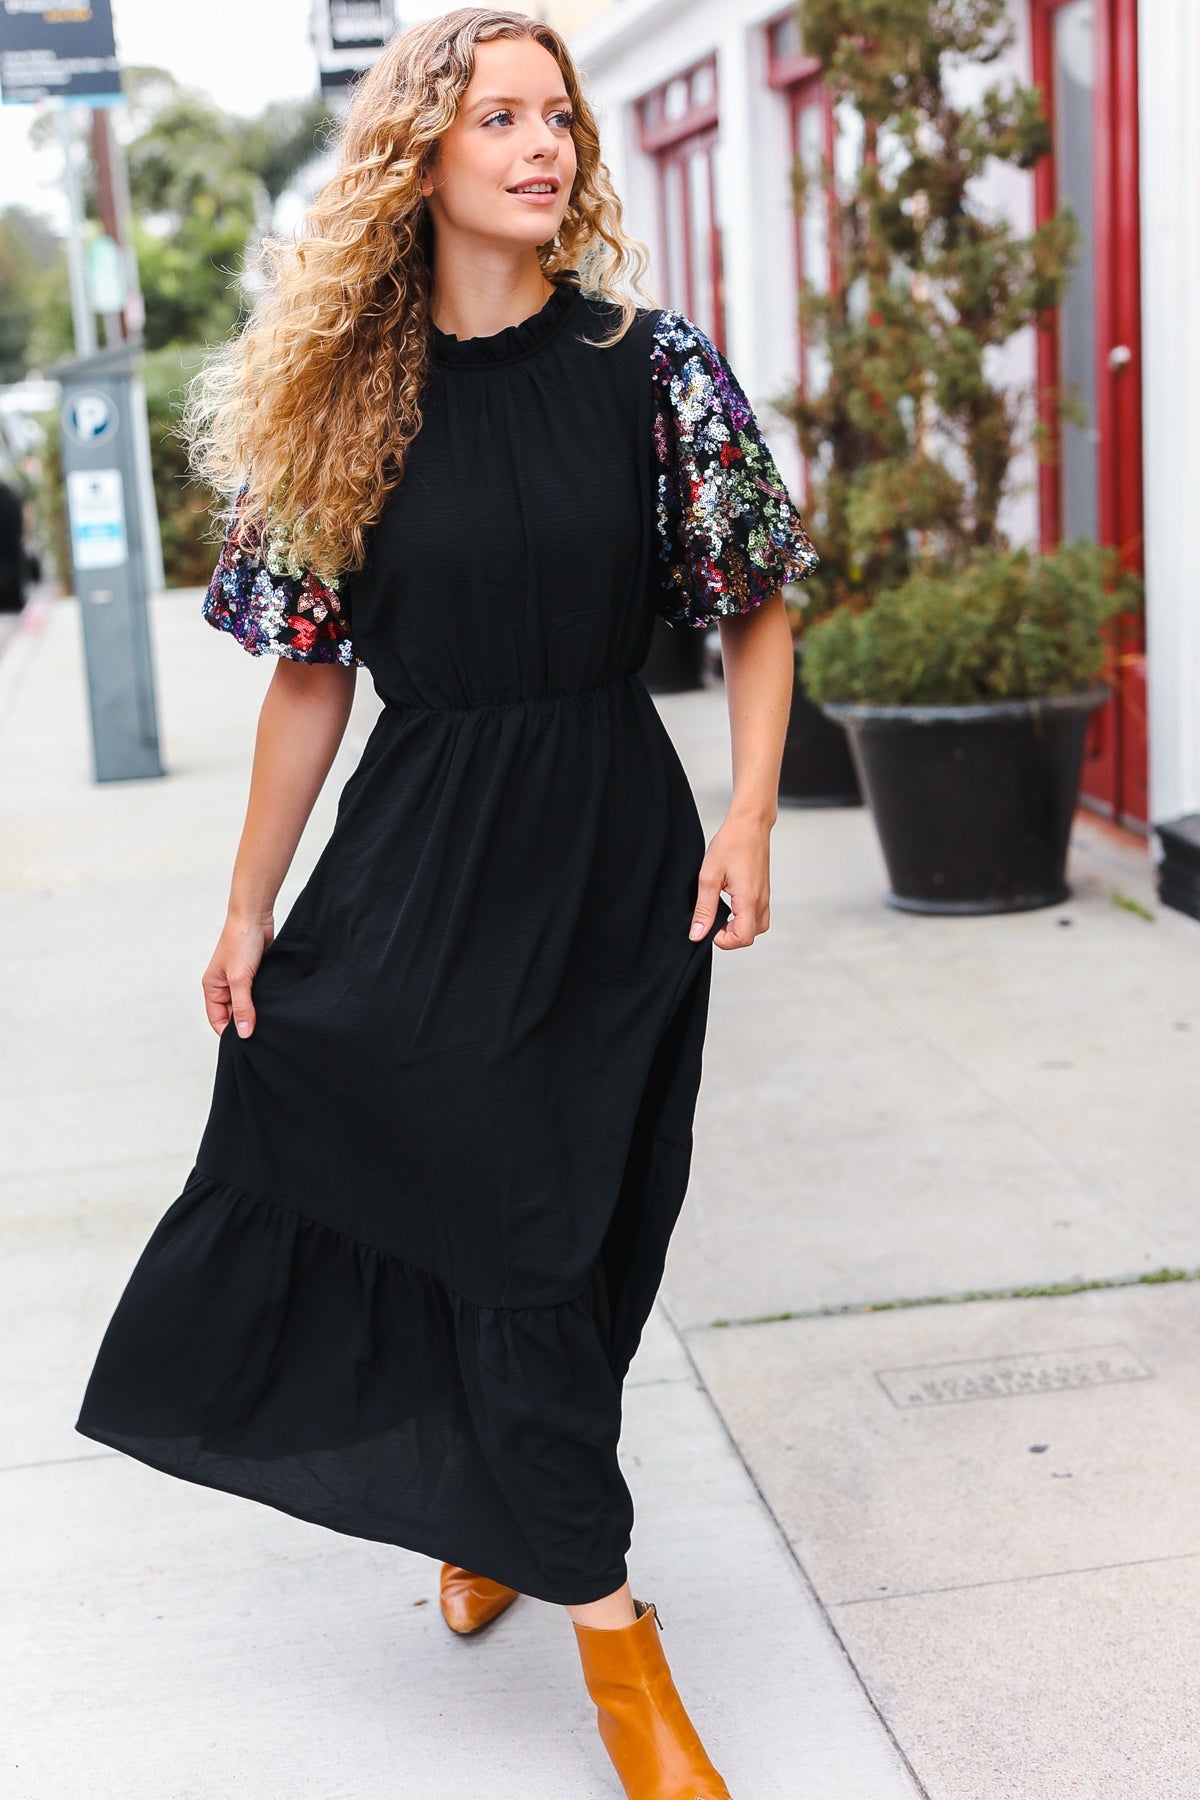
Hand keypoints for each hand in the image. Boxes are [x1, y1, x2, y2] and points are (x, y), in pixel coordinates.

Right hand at [202, 912, 273, 1036]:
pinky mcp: (255, 974)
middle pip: (233, 1014)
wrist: (255, 916)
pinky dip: (265, 1000)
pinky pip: (259, 994)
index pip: (218, 1020)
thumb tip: (244, 1033)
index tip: (247, 1044)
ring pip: (247, 1005)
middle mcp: (224, 986)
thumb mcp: (240, 978)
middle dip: (245, 1023)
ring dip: (257, 1011)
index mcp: (212, 987)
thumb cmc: (240, 942)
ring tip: (271, 1022)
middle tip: (262, 1035)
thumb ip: (242, 1006)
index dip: (230, 1033)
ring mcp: (240, 980)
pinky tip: (276, 1007)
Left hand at [688, 814, 770, 949]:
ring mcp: (765, 896)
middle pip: (751, 936)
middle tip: (714, 920)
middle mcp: (761, 901)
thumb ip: (704, 909)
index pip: (742, 938)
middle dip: (731, 936)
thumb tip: (697, 934)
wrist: (750, 823)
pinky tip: (731, 904)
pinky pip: (759, 914)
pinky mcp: (764, 890)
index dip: (723, 940)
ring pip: (757, 927)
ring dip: (739, 927)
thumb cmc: (730, 843)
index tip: (709, 926)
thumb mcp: (708, 877)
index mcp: (748, 899)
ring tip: (722, 913)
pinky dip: (745, 917)